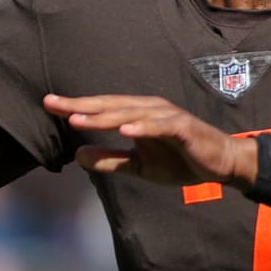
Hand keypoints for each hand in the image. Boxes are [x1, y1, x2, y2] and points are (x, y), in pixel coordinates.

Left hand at [45, 94, 254, 186]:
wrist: (221, 164)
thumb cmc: (181, 161)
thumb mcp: (140, 166)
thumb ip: (111, 160)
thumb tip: (77, 157)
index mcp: (138, 115)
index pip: (102, 109)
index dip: (76, 107)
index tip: (48, 104)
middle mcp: (150, 109)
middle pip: (111, 105)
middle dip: (81, 105)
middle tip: (52, 104)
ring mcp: (167, 117)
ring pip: (131, 113)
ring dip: (105, 116)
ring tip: (79, 119)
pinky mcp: (184, 128)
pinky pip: (160, 126)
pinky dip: (143, 127)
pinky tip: (125, 130)